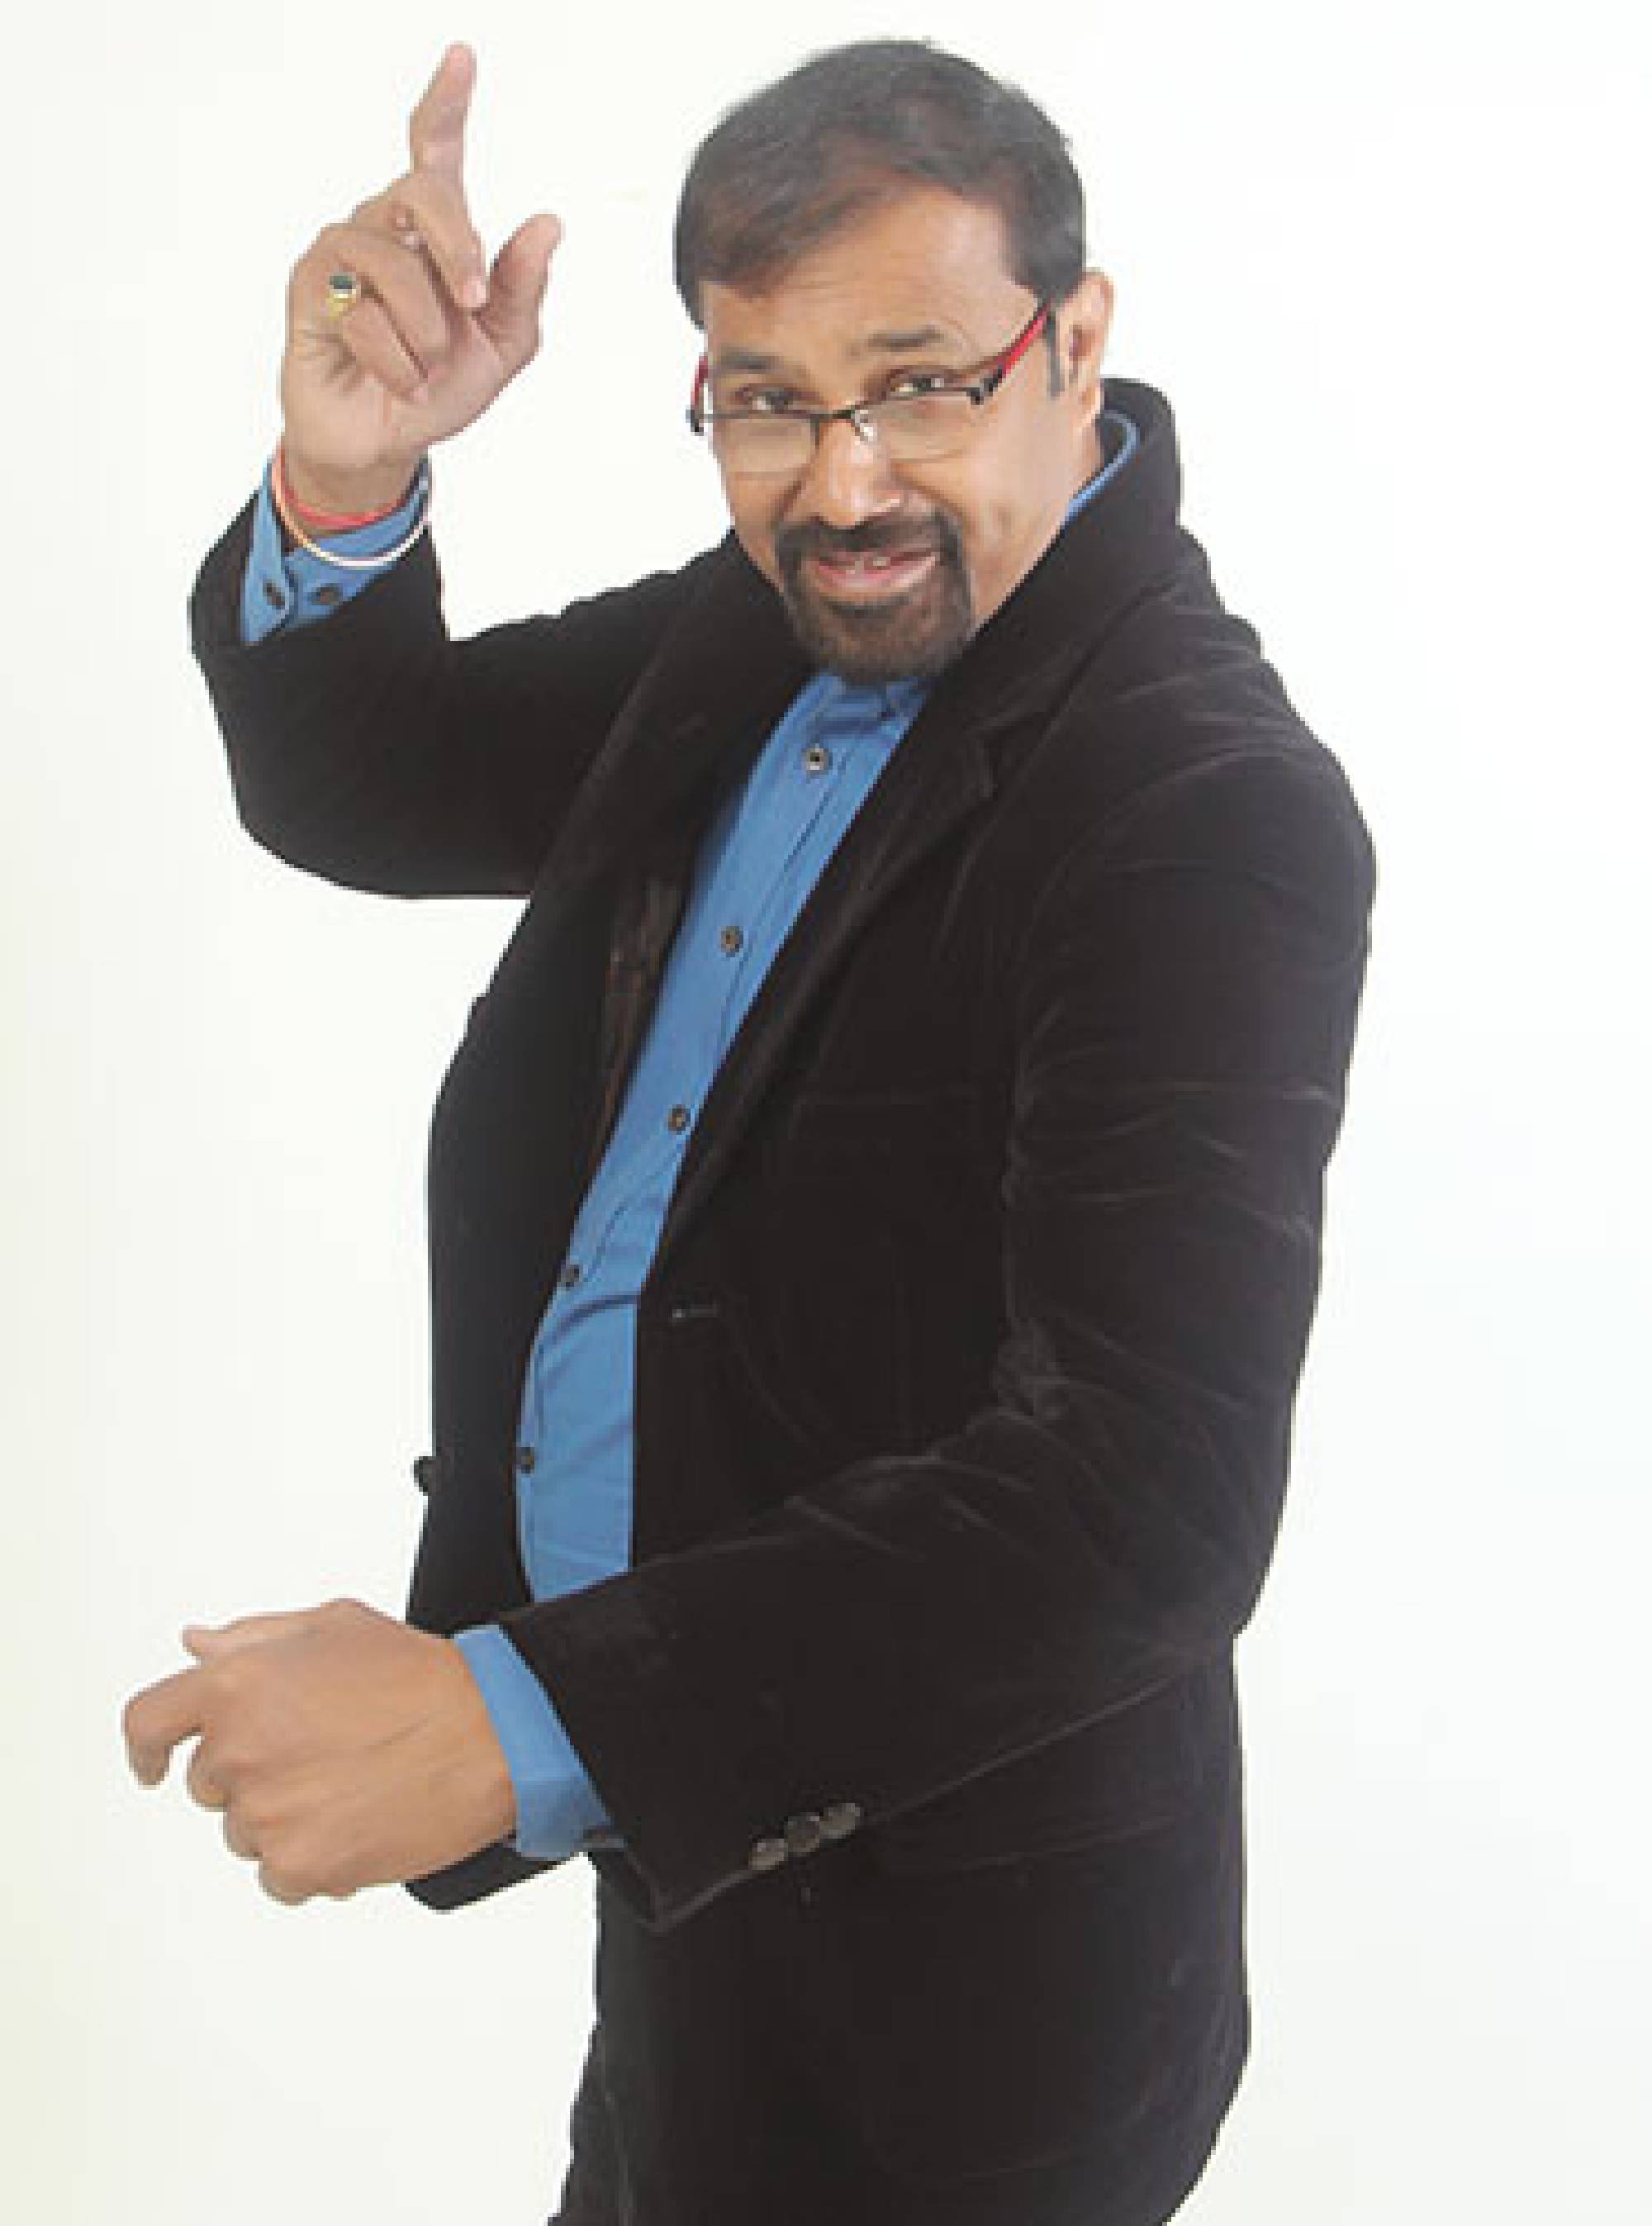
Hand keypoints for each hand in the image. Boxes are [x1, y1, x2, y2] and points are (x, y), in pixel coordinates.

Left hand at [122, 1599, 515, 1903]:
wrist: (490, 1734)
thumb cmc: (419, 1676)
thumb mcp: (334, 1626)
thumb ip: (253, 1638)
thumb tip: (196, 1647)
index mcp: (236, 1682)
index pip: (148, 1723)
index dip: (146, 1748)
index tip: (153, 1765)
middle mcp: (238, 1748)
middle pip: (209, 1784)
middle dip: (252, 1772)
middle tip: (322, 1752)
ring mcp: (265, 1813)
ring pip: (244, 1831)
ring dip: (285, 1816)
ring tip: (352, 1784)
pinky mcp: (298, 1865)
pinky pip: (279, 1876)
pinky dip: (313, 1859)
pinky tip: (360, 1822)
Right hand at [279, 42, 562, 513]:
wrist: (388, 444)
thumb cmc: (439, 387)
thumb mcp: (503, 346)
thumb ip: (523, 288)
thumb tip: (548, 224)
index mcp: (434, 232)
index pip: (435, 151)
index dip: (446, 103)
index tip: (463, 58)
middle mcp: (384, 228)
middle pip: (421, 191)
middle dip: (458, 246)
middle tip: (473, 302)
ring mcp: (343, 255)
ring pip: (394, 265)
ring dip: (425, 331)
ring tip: (426, 365)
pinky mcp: (311, 292)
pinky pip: (364, 315)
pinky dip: (396, 362)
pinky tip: (396, 380)